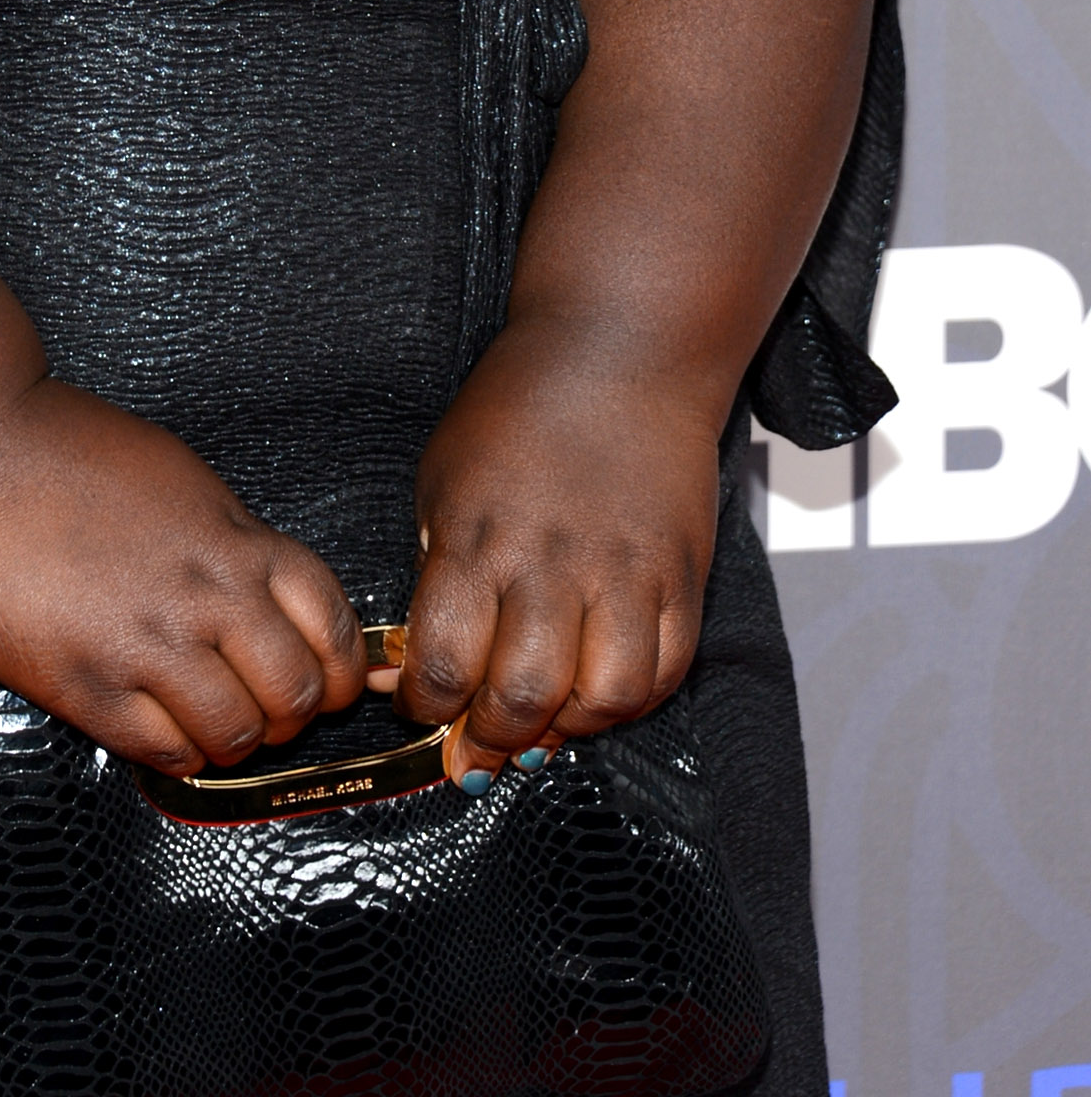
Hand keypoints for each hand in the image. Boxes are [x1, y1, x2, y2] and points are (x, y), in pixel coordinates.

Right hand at [0, 378, 365, 773]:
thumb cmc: (66, 452)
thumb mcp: (181, 478)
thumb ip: (230, 538)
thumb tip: (261, 588)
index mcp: (236, 540)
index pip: (335, 628)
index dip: (339, 669)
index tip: (322, 681)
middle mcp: (206, 596)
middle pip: (297, 694)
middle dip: (288, 715)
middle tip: (261, 711)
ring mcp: (147, 644)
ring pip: (236, 735)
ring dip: (229, 740)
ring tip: (204, 723)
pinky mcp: (85, 683)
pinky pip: (163, 751)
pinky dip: (174, 753)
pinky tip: (155, 728)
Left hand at [383, 321, 721, 788]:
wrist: (619, 351)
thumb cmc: (517, 411)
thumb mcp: (443, 479)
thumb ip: (435, 571)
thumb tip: (415, 664)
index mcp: (476, 536)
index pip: (443, 659)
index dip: (426, 706)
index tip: (422, 708)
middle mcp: (550, 560)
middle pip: (522, 693)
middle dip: (491, 739)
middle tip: (478, 745)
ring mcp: (624, 570)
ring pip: (604, 698)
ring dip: (567, 729)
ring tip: (544, 721)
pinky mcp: (681, 573)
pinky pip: (665, 669)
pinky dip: (631, 700)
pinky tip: (599, 691)